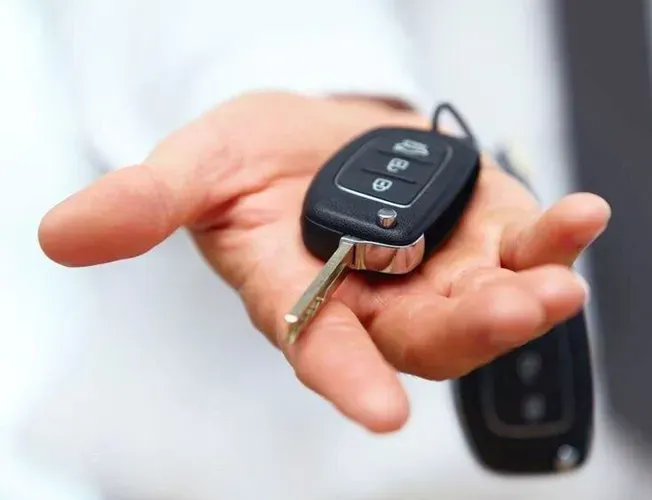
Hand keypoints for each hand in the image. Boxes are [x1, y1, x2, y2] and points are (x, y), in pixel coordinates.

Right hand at [39, 92, 609, 432]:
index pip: (319, 348)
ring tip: (554, 278)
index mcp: (298, 295)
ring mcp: (433, 271)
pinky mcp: (477, 234)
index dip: (344, 379)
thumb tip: (59, 234)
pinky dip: (551, 238)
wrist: (319, 134)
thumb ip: (146, 203)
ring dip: (523, 295)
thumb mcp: (199, 166)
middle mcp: (371, 300)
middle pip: (419, 338)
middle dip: (464, 331)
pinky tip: (578, 220)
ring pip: (480, 306)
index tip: (378, 412)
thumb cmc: (254, 157)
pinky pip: (519, 248)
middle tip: (508, 312)